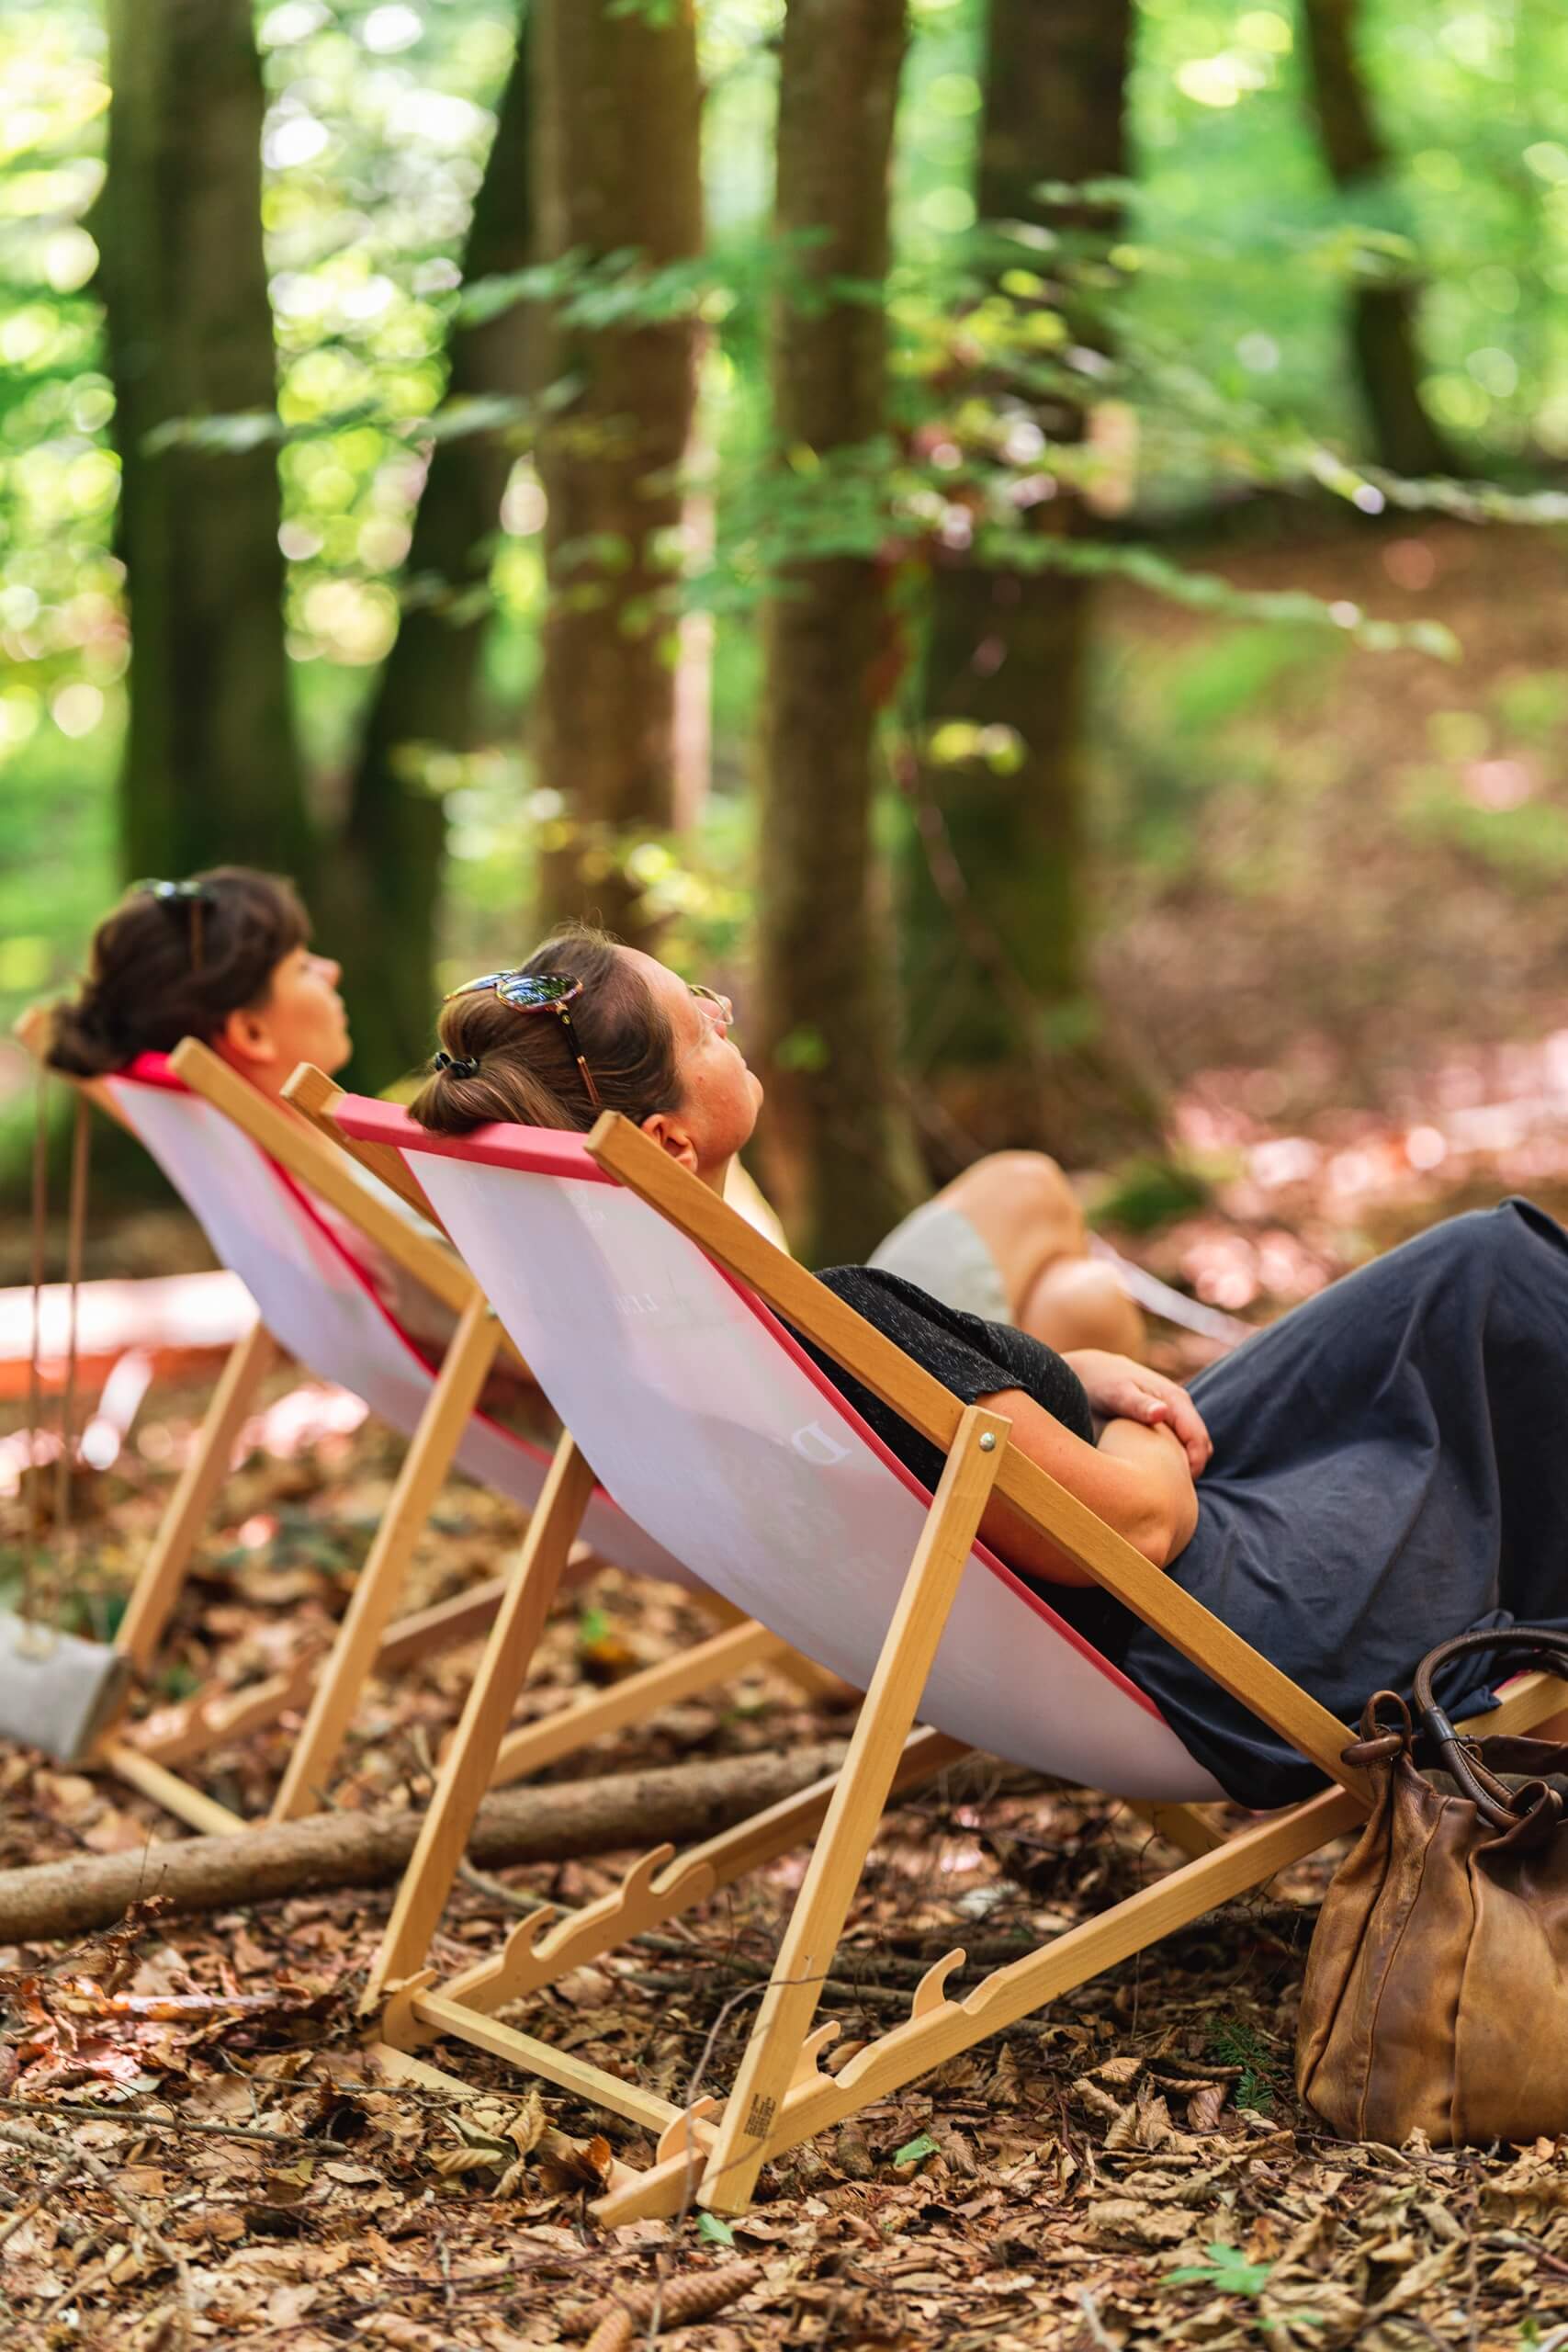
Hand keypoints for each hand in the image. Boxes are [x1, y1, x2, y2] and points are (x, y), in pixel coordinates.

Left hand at [1063, 1350, 1211, 1477]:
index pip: (1199, 1441)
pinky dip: (1171, 1463)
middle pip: (1200, 1449)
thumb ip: (1138, 1405)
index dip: (1192, 1467)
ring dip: (1180, 1468)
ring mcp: (1174, 1416)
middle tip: (1165, 1492)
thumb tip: (1161, 1413)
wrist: (1089, 1373)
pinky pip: (1177, 1448)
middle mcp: (1180, 1408)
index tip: (1172, 1487)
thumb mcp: (1117, 1393)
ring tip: (1157, 1485)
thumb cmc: (1102, 1383)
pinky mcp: (1164, 1424)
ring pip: (1190, 1450)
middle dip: (1189, 1471)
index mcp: (1176, 1401)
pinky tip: (1150, 1475)